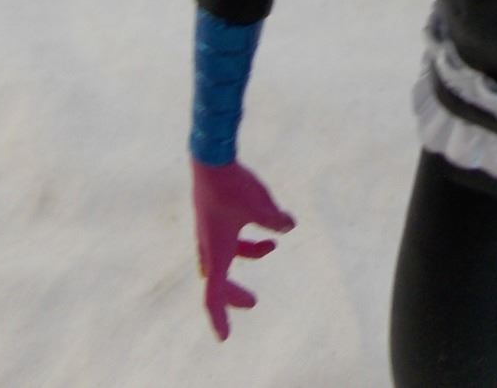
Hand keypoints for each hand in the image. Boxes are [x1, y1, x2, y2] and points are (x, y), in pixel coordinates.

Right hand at [191, 158, 295, 339]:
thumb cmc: (234, 185)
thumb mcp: (263, 206)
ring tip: (272, 247)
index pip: (214, 295)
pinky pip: (226, 237)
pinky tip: (267, 222)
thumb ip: (277, 221)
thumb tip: (289, 226)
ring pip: (223, 256)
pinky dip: (244, 238)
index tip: (225, 338)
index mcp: (217, 252)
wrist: (210, 158)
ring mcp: (207, 230)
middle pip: (218, 280)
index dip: (220, 318)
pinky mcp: (211, 215)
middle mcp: (208, 245)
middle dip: (235, 293)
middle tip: (253, 302)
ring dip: (246, 257)